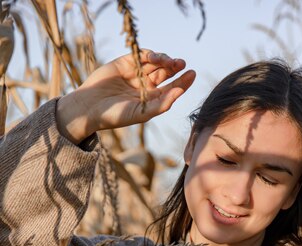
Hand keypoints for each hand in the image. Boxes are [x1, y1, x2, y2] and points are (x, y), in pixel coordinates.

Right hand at [57, 50, 195, 143]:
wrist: (90, 107)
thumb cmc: (116, 116)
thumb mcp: (142, 113)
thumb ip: (161, 104)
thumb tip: (179, 92)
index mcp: (152, 99)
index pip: (172, 88)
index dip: (183, 81)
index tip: (192, 73)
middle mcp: (145, 85)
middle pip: (166, 73)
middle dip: (175, 67)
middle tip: (181, 63)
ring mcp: (135, 73)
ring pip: (155, 62)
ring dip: (164, 59)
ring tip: (168, 61)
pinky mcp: (124, 62)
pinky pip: (141, 55)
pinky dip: (149, 54)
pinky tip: (154, 57)